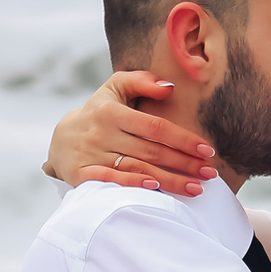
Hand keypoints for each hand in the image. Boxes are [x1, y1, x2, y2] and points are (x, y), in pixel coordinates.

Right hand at [42, 72, 217, 195]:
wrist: (60, 139)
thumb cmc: (99, 111)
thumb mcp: (114, 88)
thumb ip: (141, 82)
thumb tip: (169, 87)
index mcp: (112, 112)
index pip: (155, 127)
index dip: (183, 139)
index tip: (207, 150)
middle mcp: (102, 134)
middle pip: (152, 152)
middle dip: (184, 164)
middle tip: (210, 173)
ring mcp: (91, 156)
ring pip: (138, 170)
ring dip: (170, 181)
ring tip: (196, 188)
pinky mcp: (81, 175)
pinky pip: (111, 182)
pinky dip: (132, 185)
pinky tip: (156, 189)